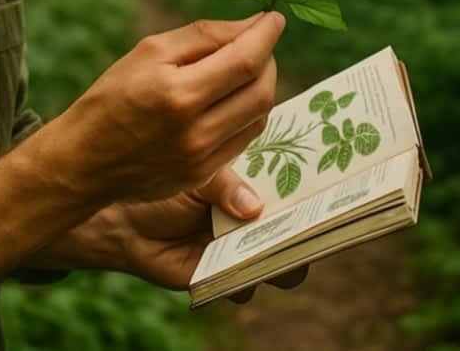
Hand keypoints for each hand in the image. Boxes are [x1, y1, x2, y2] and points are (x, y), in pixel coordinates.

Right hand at [51, 12, 284, 203]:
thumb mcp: (149, 52)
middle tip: (256, 44)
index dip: (267, 35)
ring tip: (242, 71)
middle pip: (261, 90)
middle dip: (267, 61)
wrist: (85, 159)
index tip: (274, 19)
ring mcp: (202, 159)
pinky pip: (244, 140)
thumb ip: (203, 35)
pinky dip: (248, 114)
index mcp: (178, 93)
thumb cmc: (113, 96)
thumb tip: (252, 26)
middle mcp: (195, 131)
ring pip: (260, 117)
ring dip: (261, 87)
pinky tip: (231, 100)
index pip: (245, 61)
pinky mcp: (203, 176)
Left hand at [114, 168, 308, 301]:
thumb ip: (225, 186)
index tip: (334, 184)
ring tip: (279, 248)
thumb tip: (255, 209)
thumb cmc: (164, 189)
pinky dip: (244, 280)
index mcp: (258, 189)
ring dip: (284, 258)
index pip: (297, 190)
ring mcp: (244, 251)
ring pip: (282, 263)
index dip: (316, 188)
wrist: (125, 222)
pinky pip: (246, 285)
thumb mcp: (197, 176)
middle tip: (316, 221)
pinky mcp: (224, 277)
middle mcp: (257, 223)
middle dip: (311, 227)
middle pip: (299, 229)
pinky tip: (236, 270)